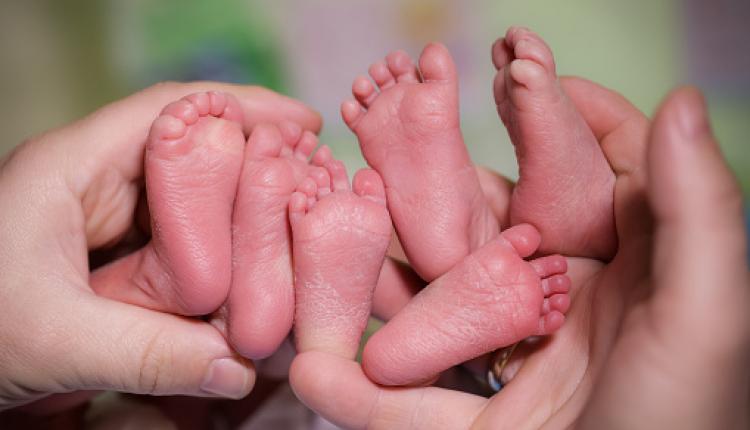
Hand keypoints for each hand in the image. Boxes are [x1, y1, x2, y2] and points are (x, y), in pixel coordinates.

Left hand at [0, 82, 320, 409]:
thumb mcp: (54, 341)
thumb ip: (149, 355)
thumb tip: (240, 370)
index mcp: (70, 169)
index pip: (165, 111)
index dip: (240, 108)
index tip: (301, 123)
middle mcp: (90, 181)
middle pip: (186, 150)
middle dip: (253, 159)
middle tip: (315, 174)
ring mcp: (100, 216)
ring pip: (186, 197)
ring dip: (238, 209)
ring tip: (294, 217)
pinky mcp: (107, 250)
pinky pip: (174, 238)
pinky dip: (214, 248)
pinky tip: (249, 264)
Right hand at [288, 81, 749, 428]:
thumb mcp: (706, 321)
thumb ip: (698, 213)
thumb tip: (681, 99)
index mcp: (631, 275)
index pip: (591, 173)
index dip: (558, 117)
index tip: (513, 73)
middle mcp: (568, 309)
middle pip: (495, 227)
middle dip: (445, 178)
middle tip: (397, 130)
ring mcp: (511, 364)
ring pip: (434, 303)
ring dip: (377, 278)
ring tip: (329, 231)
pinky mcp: (471, 426)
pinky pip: (405, 404)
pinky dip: (358, 394)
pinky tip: (314, 373)